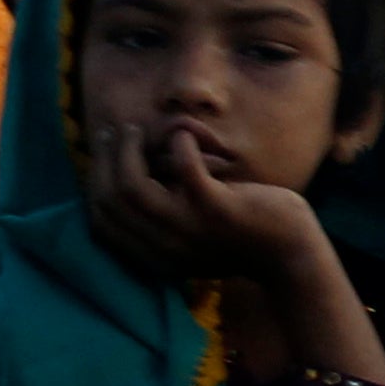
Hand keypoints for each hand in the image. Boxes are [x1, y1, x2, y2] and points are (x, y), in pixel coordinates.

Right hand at [90, 112, 330, 293]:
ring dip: (128, 151)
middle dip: (104, 161)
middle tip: (114, 134)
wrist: (291, 255)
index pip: (100, 221)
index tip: (101, 159)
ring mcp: (187, 228)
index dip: (93, 185)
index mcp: (152, 256)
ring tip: (135, 129)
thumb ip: (163, 222)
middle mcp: (162, 246)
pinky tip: (186, 134)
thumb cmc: (242, 237)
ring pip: (132, 186)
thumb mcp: (192, 238)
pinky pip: (182, 166)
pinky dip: (179, 142)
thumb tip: (135, 181)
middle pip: (110, 199)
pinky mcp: (216, 209)